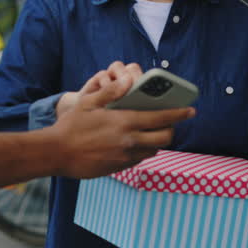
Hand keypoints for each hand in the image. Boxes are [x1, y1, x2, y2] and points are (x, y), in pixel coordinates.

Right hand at [52, 61, 194, 177]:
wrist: (56, 154)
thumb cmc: (71, 125)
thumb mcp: (88, 103)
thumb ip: (111, 91)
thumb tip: (129, 79)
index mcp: (124, 122)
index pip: (162, 118)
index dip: (179, 114)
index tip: (190, 110)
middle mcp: (129, 141)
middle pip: (165, 138)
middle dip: (172, 129)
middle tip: (170, 122)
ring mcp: (125, 156)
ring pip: (154, 150)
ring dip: (157, 141)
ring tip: (153, 131)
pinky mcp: (119, 167)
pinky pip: (139, 159)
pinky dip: (143, 150)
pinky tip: (135, 142)